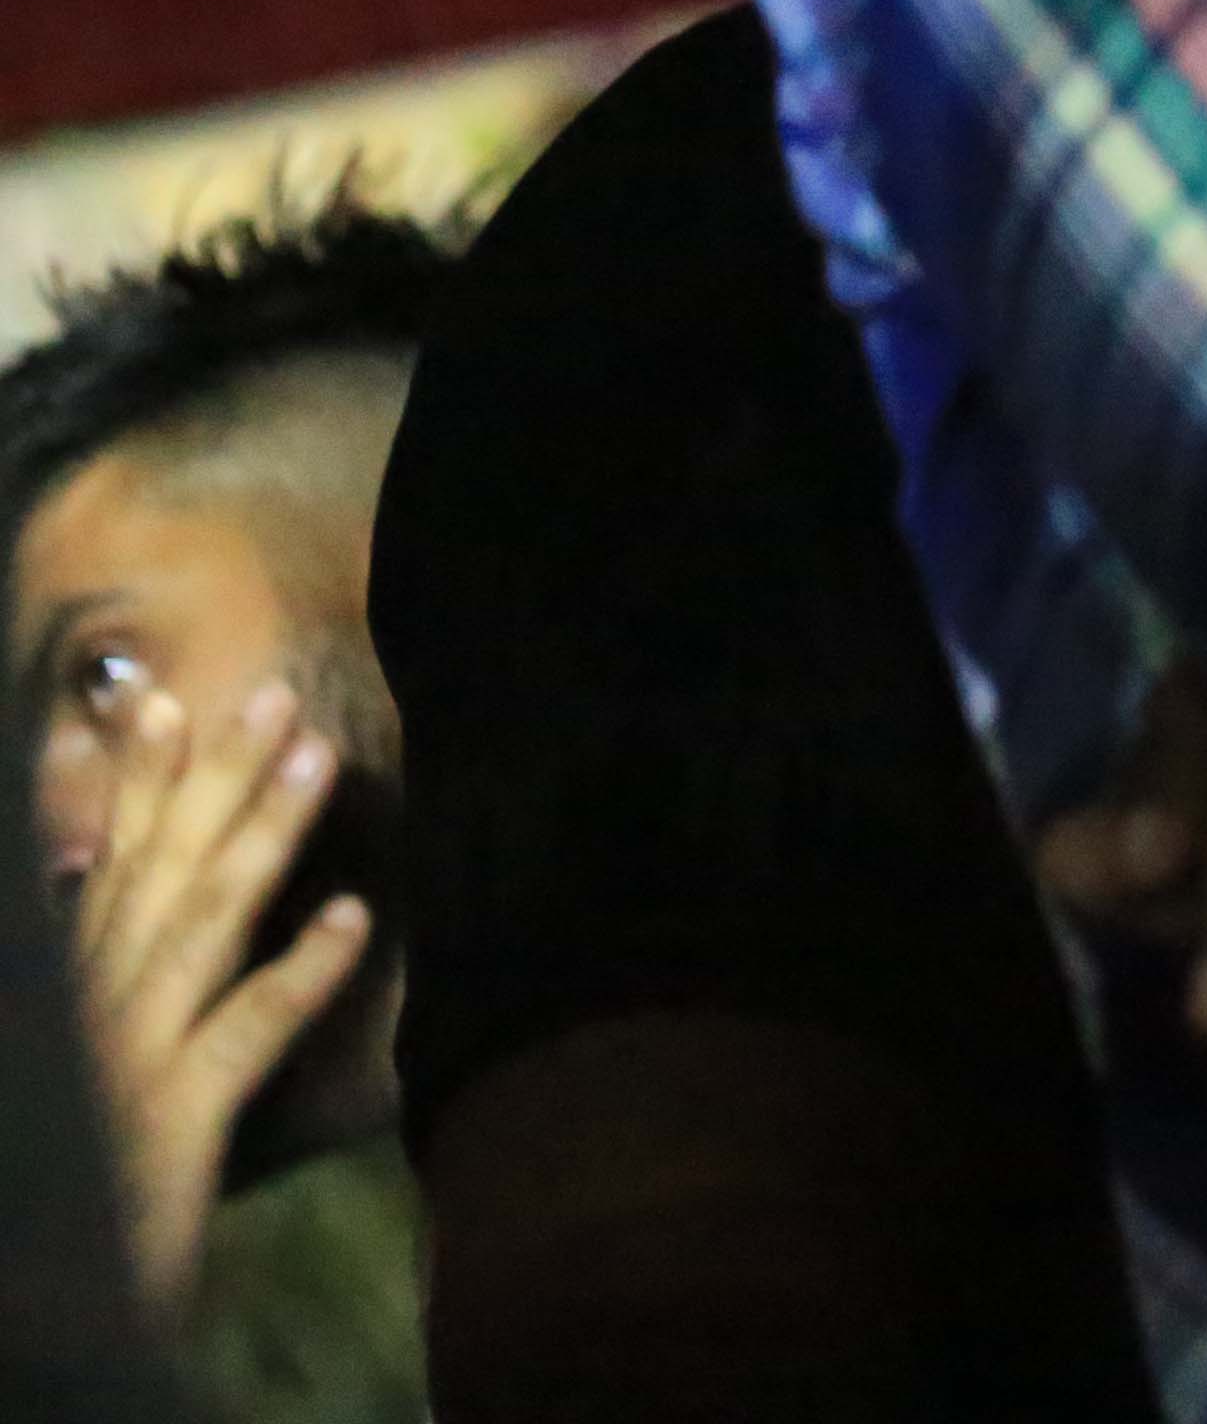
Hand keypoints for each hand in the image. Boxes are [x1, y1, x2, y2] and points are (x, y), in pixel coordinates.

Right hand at [64, 678, 372, 1311]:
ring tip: (323, 758)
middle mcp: (86, 1015)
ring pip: (204, 930)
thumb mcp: (76, 1068)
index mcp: (65, 998)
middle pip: (160, 879)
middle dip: (215, 780)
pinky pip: (242, 1037)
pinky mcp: (169, 1126)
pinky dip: (299, 976)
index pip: (102, 873)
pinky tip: (356, 919)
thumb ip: (88, 977)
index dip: (131, 785)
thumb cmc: (70, 1182)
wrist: (50, 1312)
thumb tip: (86, 877)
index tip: (160, 698)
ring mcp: (124, 1065)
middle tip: (278, 693)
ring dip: (263, 839)